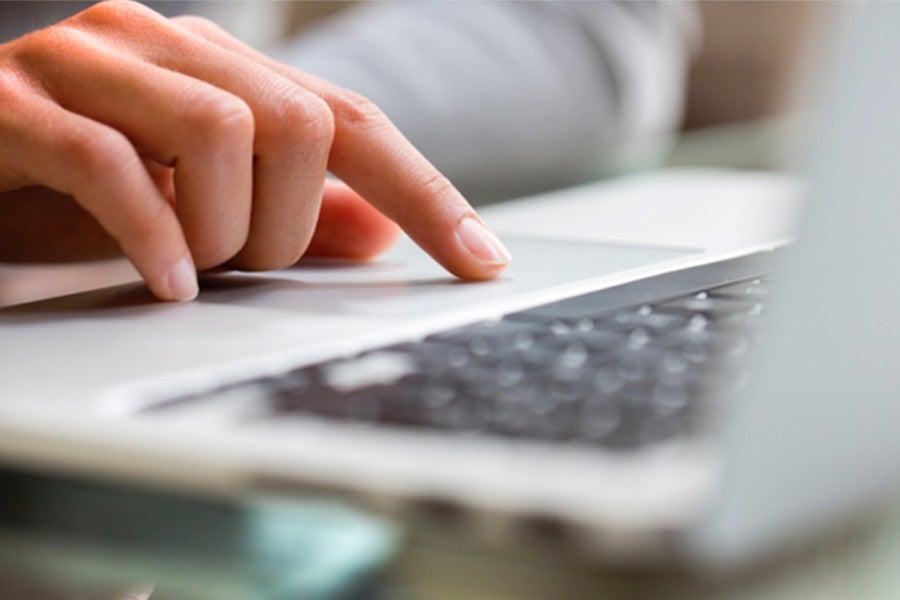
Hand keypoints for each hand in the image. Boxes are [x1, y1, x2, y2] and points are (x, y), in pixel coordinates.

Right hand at [0, 1, 510, 300]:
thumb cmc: (67, 181)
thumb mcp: (193, 207)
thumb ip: (285, 213)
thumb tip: (377, 232)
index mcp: (218, 67)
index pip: (353, 121)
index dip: (426, 193)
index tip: (481, 260)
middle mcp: (163, 45)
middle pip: (301, 123)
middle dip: (293, 223)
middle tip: (243, 262)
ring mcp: (87, 63)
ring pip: (221, 131)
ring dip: (226, 230)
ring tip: (193, 267)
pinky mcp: (14, 104)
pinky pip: (110, 164)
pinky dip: (153, 234)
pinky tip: (167, 282)